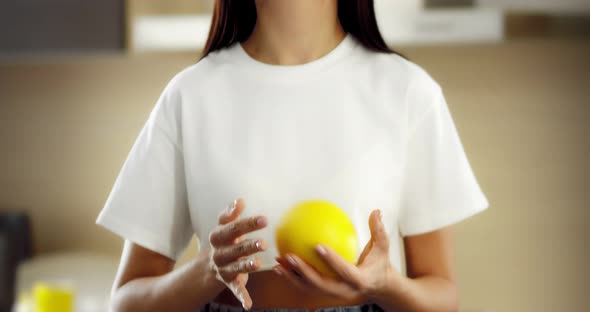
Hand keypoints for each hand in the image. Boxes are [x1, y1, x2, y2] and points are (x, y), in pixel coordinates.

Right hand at [208, 198, 267, 309]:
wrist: (205, 267)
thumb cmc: (223, 241)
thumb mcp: (223, 227)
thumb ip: (230, 214)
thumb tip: (239, 199)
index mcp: (218, 236)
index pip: (231, 227)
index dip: (246, 223)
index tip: (264, 219)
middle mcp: (219, 252)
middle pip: (234, 248)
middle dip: (248, 245)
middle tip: (263, 243)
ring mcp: (223, 268)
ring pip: (235, 267)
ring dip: (246, 266)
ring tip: (257, 264)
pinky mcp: (228, 282)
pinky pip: (235, 289)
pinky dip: (242, 297)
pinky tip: (248, 305)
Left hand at [273, 209, 404, 300]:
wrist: (377, 287)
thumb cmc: (379, 263)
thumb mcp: (383, 248)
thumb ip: (378, 230)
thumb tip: (376, 211)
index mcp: (359, 280)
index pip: (344, 270)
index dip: (331, 260)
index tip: (318, 245)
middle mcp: (344, 290)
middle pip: (321, 284)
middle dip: (304, 272)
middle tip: (290, 257)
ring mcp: (333, 294)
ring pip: (309, 288)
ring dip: (292, 276)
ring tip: (278, 262)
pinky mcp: (325, 293)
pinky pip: (306, 286)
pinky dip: (292, 276)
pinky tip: (280, 265)